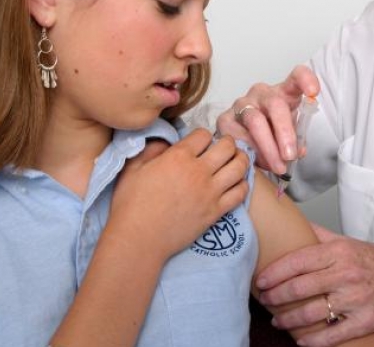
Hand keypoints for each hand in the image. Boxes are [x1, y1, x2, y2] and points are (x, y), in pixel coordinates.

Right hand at [108, 128, 249, 258]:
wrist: (139, 239)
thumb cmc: (130, 204)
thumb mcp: (133, 168)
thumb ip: (151, 149)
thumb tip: (166, 143)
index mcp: (177, 157)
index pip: (203, 134)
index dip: (202, 135)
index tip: (200, 141)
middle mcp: (198, 171)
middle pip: (227, 146)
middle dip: (227, 142)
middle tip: (222, 146)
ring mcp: (210, 192)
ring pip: (239, 167)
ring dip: (240, 159)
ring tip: (235, 160)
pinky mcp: (216, 212)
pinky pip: (240, 192)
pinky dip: (242, 184)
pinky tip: (235, 183)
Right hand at [216, 64, 319, 174]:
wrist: (243, 139)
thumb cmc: (272, 133)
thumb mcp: (290, 134)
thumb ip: (296, 140)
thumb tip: (298, 151)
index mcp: (283, 92)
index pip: (296, 77)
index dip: (305, 80)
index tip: (313, 92)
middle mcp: (261, 93)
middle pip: (275, 104)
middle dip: (284, 132)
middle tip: (290, 155)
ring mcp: (241, 103)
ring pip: (255, 121)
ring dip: (268, 147)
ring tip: (277, 166)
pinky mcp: (225, 118)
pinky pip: (237, 135)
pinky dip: (249, 151)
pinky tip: (257, 162)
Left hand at [255, 224, 373, 346]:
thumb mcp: (349, 242)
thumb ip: (320, 236)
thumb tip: (294, 224)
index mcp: (340, 252)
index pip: (298, 261)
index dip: (275, 273)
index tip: (261, 280)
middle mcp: (346, 274)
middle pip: (300, 288)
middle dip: (276, 296)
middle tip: (264, 300)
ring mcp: (355, 299)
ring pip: (311, 313)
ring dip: (288, 320)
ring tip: (277, 320)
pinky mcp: (364, 321)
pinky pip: (332, 335)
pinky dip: (312, 341)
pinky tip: (300, 340)